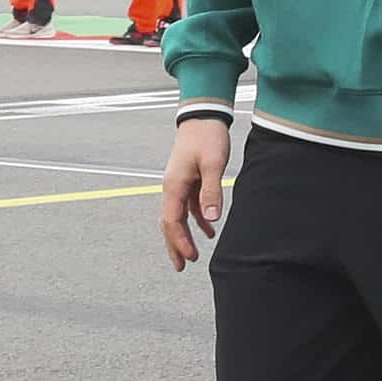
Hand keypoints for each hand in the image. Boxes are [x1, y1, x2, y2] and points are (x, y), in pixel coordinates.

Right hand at [161, 119, 229, 269]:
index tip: (190, 258)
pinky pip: (188, 206)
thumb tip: (211, 218)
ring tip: (193, 255)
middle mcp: (172, 186)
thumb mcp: (213, 163)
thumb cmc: (207, 136)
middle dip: (174, 245)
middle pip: (169, 222)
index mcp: (174, 185)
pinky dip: (196, 219)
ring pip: (177, 215)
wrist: (204, 114)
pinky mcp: (188, 179)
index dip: (179, 241)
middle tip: (182, 266)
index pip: (172, 221)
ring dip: (184, 235)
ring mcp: (179, 183)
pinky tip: (209, 229)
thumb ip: (211, 191)